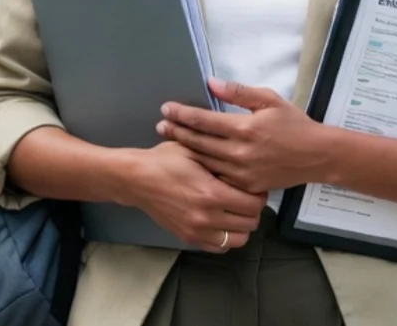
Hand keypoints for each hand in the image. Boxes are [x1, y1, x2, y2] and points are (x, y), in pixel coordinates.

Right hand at [120, 141, 264, 250]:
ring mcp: (197, 231)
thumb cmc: (166, 160)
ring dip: (242, 226)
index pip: (253, 204)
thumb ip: (221, 159)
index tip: (255, 187)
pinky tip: (222, 221)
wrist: (137, 179)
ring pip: (238, 240)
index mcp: (212, 193)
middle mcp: (207, 217)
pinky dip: (226, 237)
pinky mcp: (188, 238)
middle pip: (250, 223)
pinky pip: (220, 247)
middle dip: (253, 210)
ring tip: (236, 210)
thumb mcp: (196, 150)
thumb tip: (248, 164)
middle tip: (248, 197)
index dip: (259, 195)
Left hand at [158, 78, 332, 194]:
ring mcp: (241, 173)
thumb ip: (238, 92)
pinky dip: (203, 169)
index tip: (166, 108)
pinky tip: (192, 163)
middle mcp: (239, 152)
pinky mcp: (246, 187)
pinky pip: (219, 178)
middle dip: (176, 132)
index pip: (203, 121)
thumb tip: (210, 83)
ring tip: (169, 141)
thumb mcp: (269, 100)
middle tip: (160, 125)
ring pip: (205, 161)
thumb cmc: (294, 124)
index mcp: (244, 128)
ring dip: (185, 150)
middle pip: (198, 142)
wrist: (317, 156)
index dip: (182, 114)